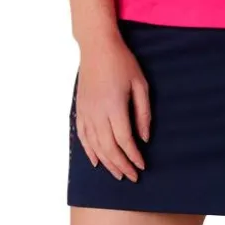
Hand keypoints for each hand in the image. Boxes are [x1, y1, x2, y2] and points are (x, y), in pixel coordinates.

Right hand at [74, 32, 151, 181]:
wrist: (97, 47)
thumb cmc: (123, 62)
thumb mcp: (140, 84)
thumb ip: (143, 112)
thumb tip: (144, 138)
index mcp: (115, 107)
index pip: (124, 141)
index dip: (133, 157)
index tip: (142, 166)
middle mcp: (98, 114)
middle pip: (109, 148)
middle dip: (121, 165)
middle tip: (131, 177)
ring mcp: (86, 112)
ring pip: (95, 146)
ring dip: (106, 163)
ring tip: (117, 174)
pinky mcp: (79, 109)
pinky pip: (82, 136)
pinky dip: (89, 151)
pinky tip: (96, 161)